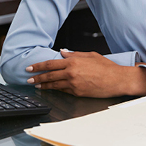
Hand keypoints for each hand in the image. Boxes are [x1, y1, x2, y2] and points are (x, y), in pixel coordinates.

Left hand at [25, 50, 145, 97]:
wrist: (117, 80)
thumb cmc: (106, 67)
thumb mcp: (90, 55)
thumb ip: (74, 54)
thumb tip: (62, 52)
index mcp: (74, 62)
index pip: (50, 64)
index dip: (38, 66)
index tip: (30, 68)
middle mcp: (71, 73)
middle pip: (49, 75)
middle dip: (36, 77)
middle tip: (28, 79)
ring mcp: (74, 84)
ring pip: (54, 85)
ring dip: (43, 85)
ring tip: (36, 85)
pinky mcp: (78, 93)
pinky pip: (63, 91)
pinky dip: (56, 90)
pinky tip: (51, 89)